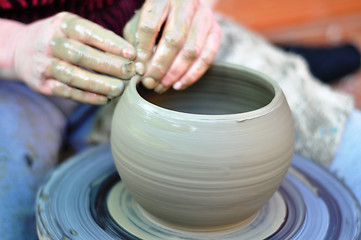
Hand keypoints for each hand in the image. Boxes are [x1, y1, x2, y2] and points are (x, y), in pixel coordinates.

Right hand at [12, 12, 135, 103]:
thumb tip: (131, 57)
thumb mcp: (74, 29)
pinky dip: (87, 97)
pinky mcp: (42, 84)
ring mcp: (45, 64)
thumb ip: (98, 40)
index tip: (132, 54)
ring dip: (99, 84)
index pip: (89, 33)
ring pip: (73, 76)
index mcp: (63, 24)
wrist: (21, 50)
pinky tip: (104, 99)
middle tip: (129, 72)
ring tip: (119, 89)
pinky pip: (66, 92)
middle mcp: (51, 42)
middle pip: (82, 55)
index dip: (111, 44)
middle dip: (109, 65)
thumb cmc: (61, 39)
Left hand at [123, 0, 220, 92]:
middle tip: (150, 82)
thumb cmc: (156, 18)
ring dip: (175, 73)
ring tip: (161, 86)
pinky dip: (192, 75)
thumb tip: (134, 63)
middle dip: (160, 66)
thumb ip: (134, 40)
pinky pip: (206, 58)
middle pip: (173, 40)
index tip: (138, 69)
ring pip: (191, 51)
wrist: (184, 7)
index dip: (144, 51)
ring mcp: (204, 17)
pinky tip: (178, 85)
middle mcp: (186, 4)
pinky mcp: (215, 31)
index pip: (150, 26)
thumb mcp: (139, 21)